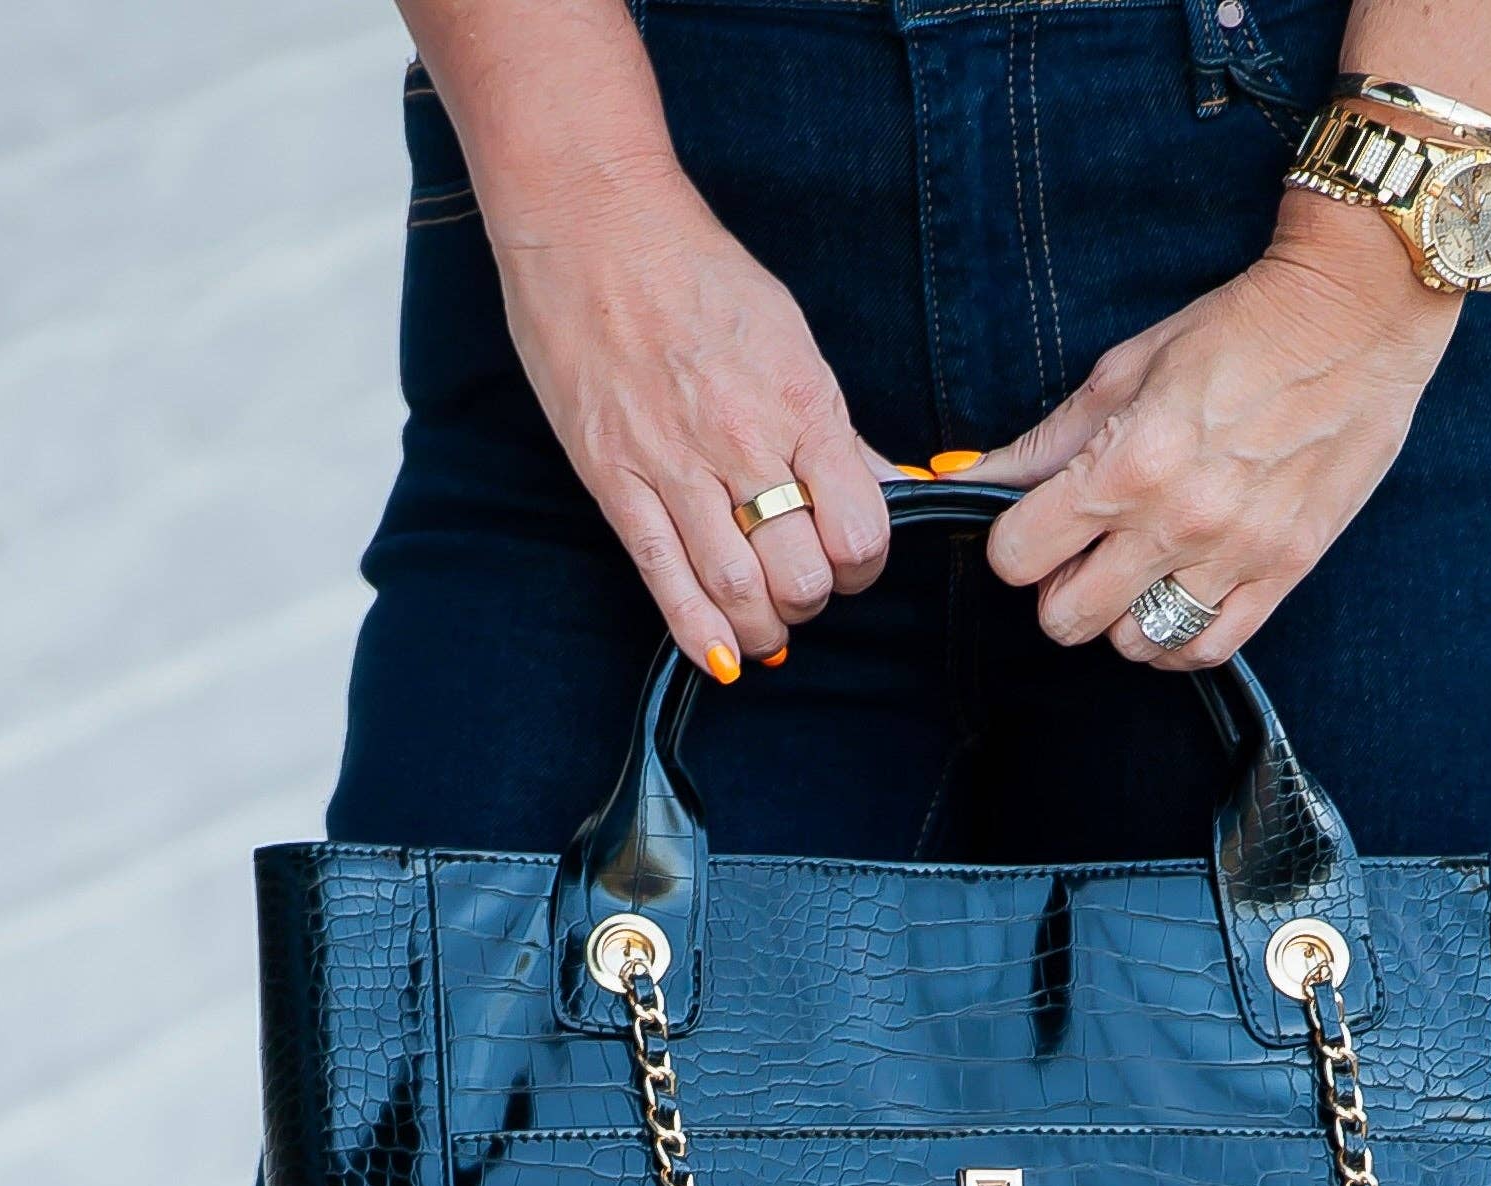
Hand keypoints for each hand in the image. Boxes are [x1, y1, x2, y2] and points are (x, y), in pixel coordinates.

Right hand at [497, 168, 891, 676]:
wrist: (594, 224)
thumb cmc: (698, 273)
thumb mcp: (792, 340)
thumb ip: (837, 428)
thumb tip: (896, 487)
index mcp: (801, 403)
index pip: (861, 529)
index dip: (864, 563)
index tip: (850, 557)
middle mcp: (744, 440)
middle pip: (803, 574)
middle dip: (813, 599)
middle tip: (802, 586)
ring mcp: (676, 464)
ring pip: (739, 590)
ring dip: (763, 626)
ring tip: (767, 624)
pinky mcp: (616, 479)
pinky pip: (664, 576)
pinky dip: (699, 631)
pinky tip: (722, 656)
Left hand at [969, 194, 1459, 668]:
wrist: (1355, 317)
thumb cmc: (1237, 331)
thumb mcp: (1126, 368)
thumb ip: (1049, 440)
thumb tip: (968, 476)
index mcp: (1125, 465)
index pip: (1017, 556)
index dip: (1016, 542)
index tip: (1038, 523)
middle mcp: (1175, 522)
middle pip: (1066, 619)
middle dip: (1061, 587)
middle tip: (1084, 551)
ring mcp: (1233, 555)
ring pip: (1134, 643)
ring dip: (1122, 615)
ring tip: (1139, 569)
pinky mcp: (1284, 571)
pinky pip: (1207, 649)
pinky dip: (1179, 638)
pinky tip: (1177, 598)